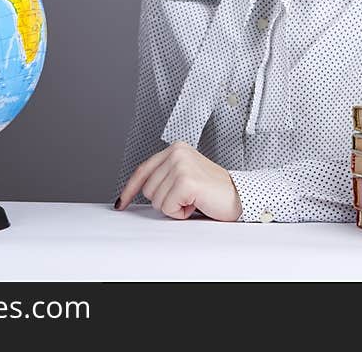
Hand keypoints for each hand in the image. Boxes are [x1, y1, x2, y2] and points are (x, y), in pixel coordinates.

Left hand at [114, 141, 242, 220]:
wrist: (239, 197)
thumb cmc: (213, 191)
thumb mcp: (184, 177)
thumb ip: (164, 178)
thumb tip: (135, 192)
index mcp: (176, 148)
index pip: (143, 170)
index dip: (129, 189)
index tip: (121, 203)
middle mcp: (177, 152)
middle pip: (147, 188)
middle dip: (164, 200)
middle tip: (187, 198)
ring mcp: (181, 165)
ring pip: (156, 200)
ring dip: (174, 207)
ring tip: (193, 199)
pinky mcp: (186, 181)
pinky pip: (168, 208)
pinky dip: (181, 213)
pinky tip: (196, 203)